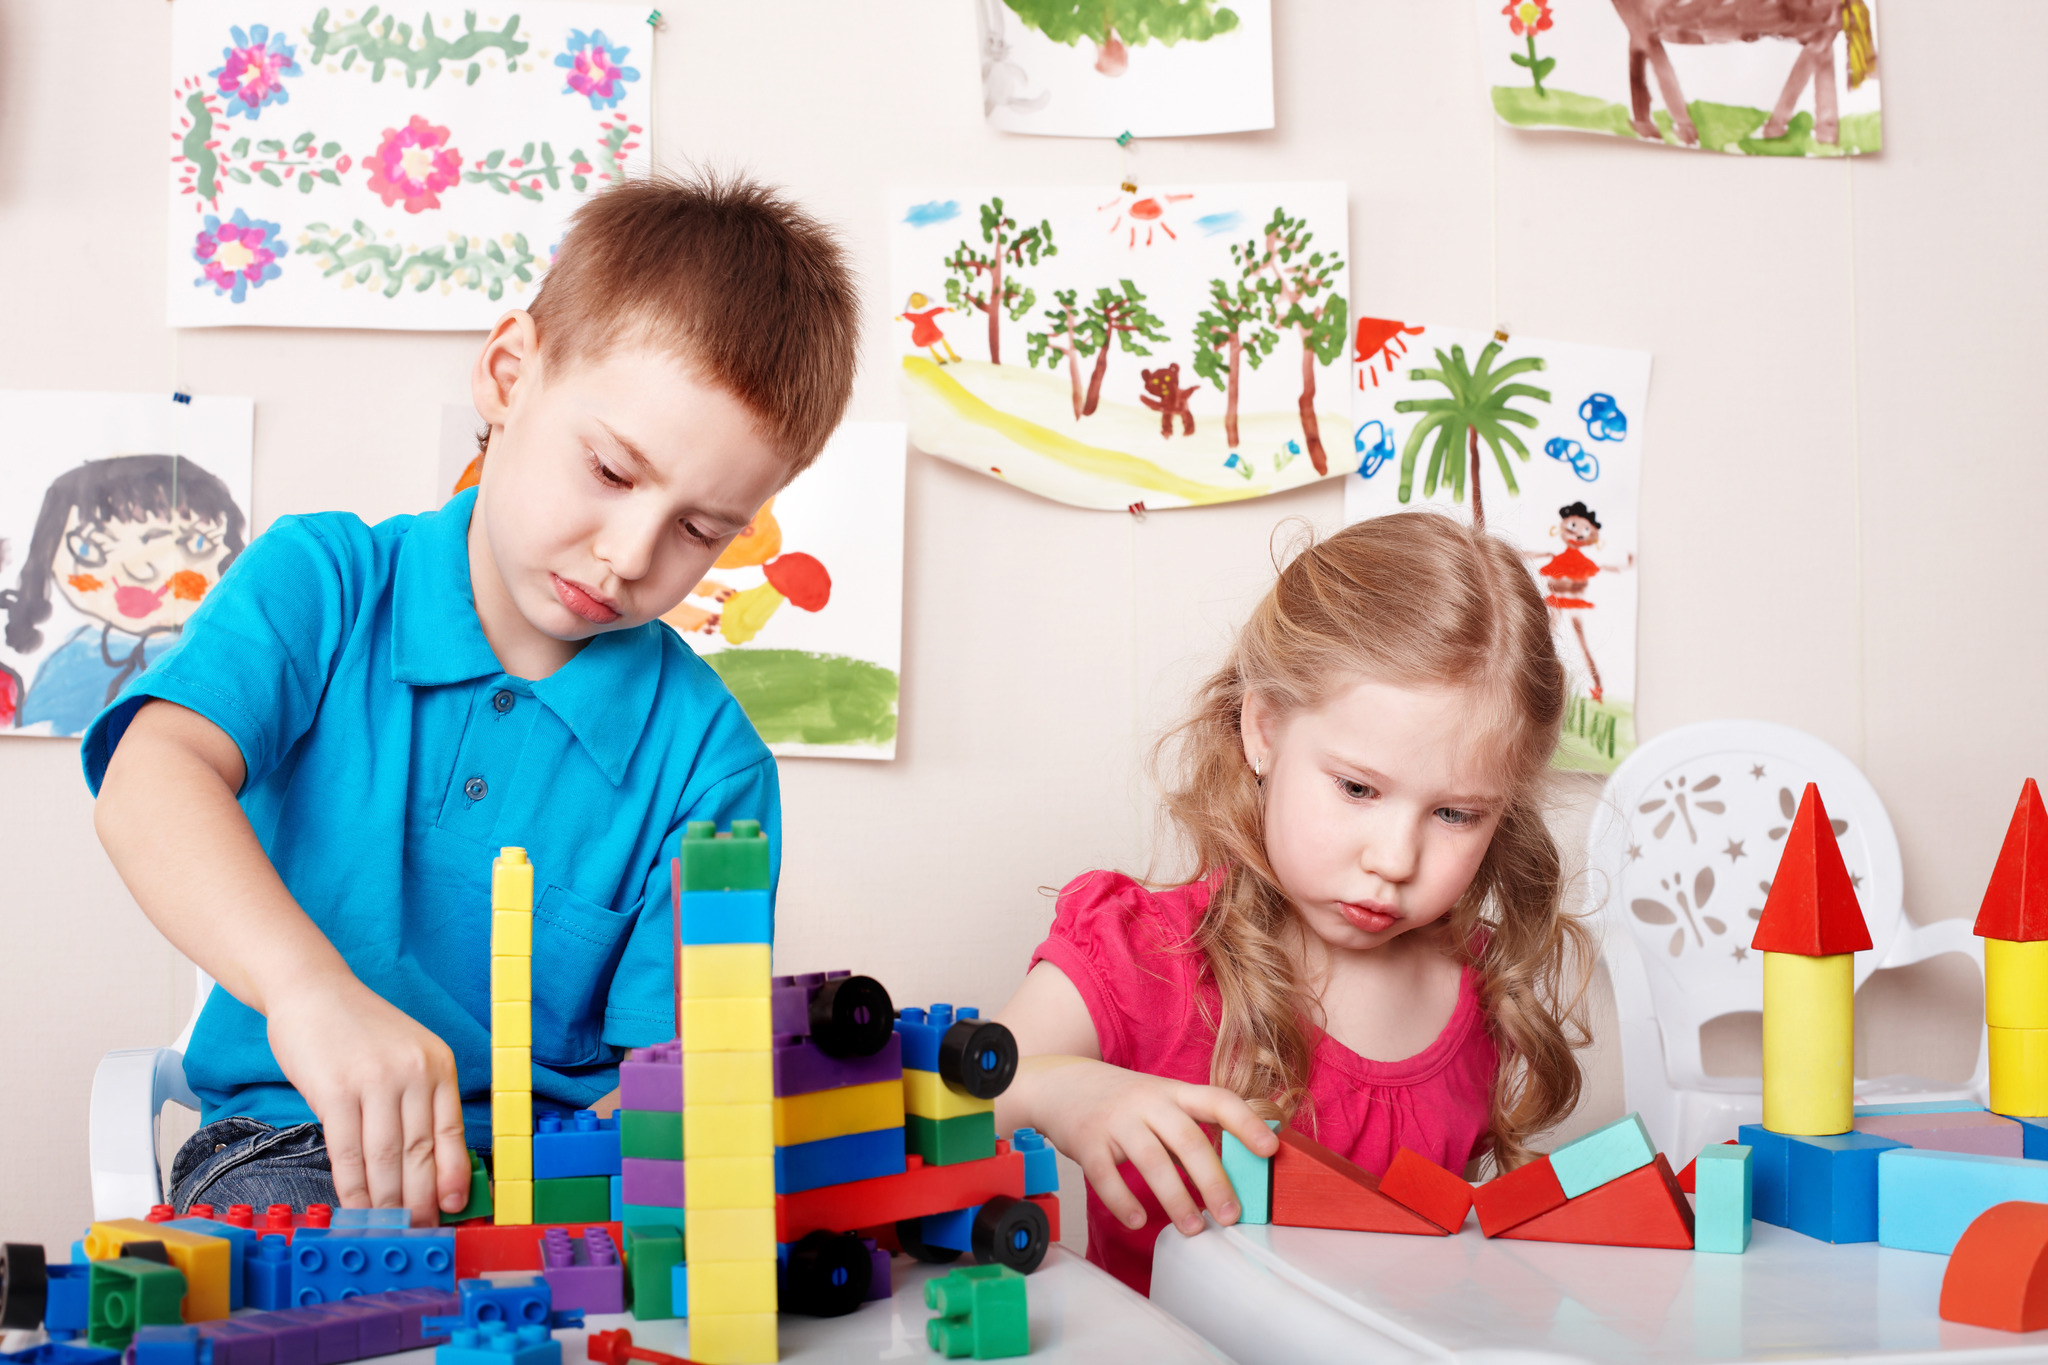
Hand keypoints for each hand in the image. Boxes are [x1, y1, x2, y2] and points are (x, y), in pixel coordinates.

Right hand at [266, 973, 470, 1225]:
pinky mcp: (336, 1091)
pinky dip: (352, 1186)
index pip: (451, 1132)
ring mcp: (375, 1080)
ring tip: (386, 1227)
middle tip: (416, 1230)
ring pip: (385, 1157)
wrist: (312, 992)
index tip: (451, 1209)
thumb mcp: (405, 1057)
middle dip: (420, 1199)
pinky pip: (348, 1151)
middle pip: (420, 1151)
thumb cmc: (358, 1032)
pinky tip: (354, 1206)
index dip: (453, 1176)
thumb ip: (418, 1101)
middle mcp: (414, 1072)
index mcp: (439, 1065)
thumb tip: (425, 1165)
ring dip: (386, 1200)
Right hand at [1017, 1057, 1278, 1237]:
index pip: (1217, 1100)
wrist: (1058, 1084)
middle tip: (1231, 1215)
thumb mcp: (1160, 1099)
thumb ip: (1192, 1127)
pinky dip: (1124, 1202)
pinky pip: (1106, 1176)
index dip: (1246, 1123)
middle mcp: (1147, 1101)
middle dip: (1213, 1181)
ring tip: (1193, 1228)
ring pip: (1152, 1161)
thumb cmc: (1122, 1101)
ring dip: (1175, 1199)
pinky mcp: (1087, 1141)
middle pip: (1188, 1139)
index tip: (1270, 1149)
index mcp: (1173, 1092)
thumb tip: (1237, 1168)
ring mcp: (1116, 1120)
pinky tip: (1139, 1221)